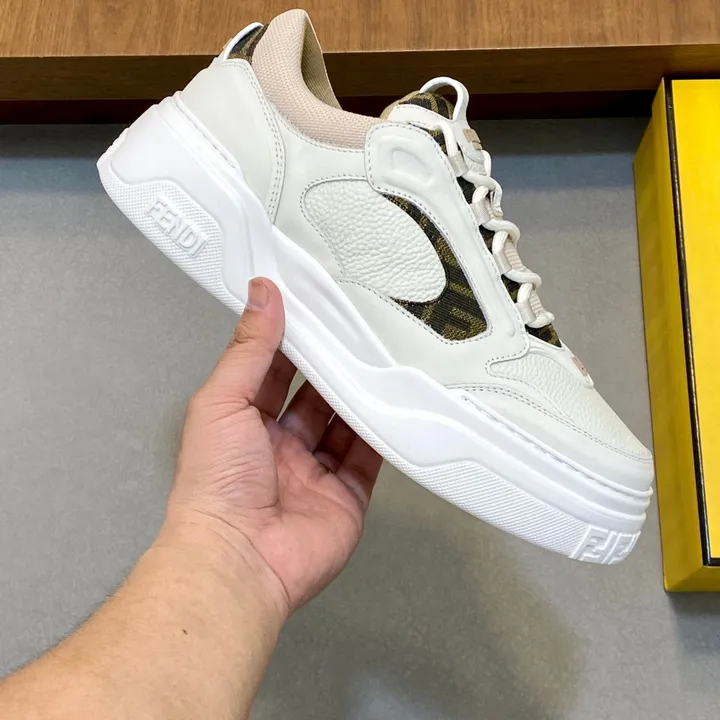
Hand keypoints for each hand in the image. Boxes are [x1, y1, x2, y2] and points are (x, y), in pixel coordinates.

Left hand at [164, 278, 381, 616]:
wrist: (240, 559)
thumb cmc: (216, 481)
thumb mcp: (223, 401)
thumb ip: (249, 350)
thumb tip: (262, 295)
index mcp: (243, 425)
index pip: (274, 373)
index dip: (294, 343)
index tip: (316, 310)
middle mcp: (279, 449)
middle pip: (314, 398)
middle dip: (333, 369)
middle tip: (357, 335)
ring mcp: (314, 474)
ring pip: (344, 426)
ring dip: (359, 398)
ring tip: (380, 363)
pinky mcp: (345, 497)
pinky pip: (368, 459)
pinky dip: (381, 435)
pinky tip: (392, 408)